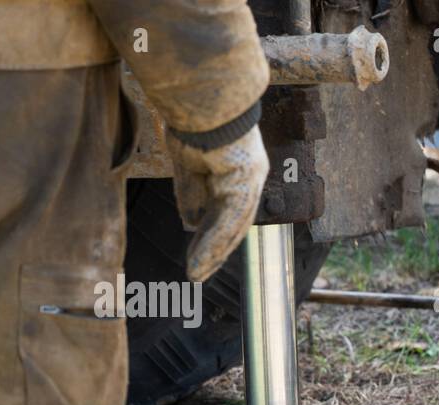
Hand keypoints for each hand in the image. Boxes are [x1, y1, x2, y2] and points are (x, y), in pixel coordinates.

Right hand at [166, 126, 269, 281]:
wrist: (200, 96)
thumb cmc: (193, 119)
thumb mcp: (188, 163)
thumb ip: (192, 193)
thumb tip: (192, 223)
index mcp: (237, 169)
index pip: (227, 211)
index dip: (212, 236)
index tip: (197, 255)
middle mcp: (250, 176)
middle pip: (233, 224)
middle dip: (214, 251)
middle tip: (198, 273)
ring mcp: (251, 178)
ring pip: (232, 227)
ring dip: (212, 253)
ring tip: (196, 274)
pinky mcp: (245, 179)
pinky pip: (230, 220)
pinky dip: (214, 242)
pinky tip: (201, 259)